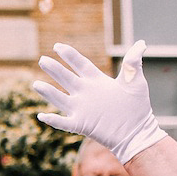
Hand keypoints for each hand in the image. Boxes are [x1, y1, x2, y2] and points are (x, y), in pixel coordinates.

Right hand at [33, 40, 165, 164]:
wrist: (137, 132)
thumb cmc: (137, 106)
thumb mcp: (135, 82)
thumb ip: (132, 63)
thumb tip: (141, 44)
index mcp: (96, 81)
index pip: (80, 64)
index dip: (69, 55)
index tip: (57, 46)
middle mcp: (85, 93)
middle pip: (66, 78)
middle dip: (54, 69)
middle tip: (42, 60)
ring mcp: (81, 109)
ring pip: (60, 99)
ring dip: (48, 93)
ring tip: (36, 84)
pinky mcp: (81, 125)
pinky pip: (63, 122)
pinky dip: (53, 120)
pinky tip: (42, 116)